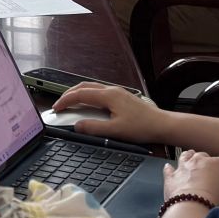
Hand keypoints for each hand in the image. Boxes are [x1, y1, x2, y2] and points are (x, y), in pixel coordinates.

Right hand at [53, 82, 169, 143]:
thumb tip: (77, 126)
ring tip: (70, 103)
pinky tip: (88, 105)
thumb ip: (94, 128)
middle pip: (84, 86)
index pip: (80, 94)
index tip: (56, 108)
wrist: (162, 124)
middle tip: (59, 104)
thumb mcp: (115, 131)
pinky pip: (99, 92)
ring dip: (78, 93)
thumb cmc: (142, 127)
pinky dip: (88, 96)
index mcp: (108, 96)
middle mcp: (112, 90)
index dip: (66, 100)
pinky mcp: (121, 97)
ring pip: (92, 87)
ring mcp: (117, 92)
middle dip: (69, 94)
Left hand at [164, 149, 218, 207]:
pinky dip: (170, 169)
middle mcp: (199, 161)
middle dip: (209, 163)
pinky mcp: (171, 177)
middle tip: (212, 173)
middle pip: (205, 157)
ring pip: (187, 156)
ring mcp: (183, 167)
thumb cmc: (215, 203)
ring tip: (192, 160)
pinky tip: (169, 167)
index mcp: (217, 164)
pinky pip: (169, 169)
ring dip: (190, 158)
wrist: (192, 210)